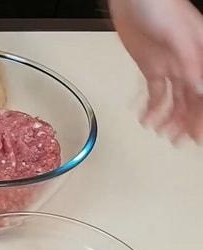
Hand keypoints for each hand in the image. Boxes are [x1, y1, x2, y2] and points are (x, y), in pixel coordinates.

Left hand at [110, 0, 202, 142]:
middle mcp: (190, 64)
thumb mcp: (178, 35)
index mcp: (202, 56)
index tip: (197, 134)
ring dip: (170, 118)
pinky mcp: (152, 67)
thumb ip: (190, 61)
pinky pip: (155, 93)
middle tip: (180, 141)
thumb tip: (200, 88)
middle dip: (188, 121)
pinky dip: (152, 108)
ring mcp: (171, 67)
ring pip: (175, 100)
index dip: (202, 114)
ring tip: (162, 134)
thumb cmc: (159, 7)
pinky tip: (147, 121)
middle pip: (193, 99)